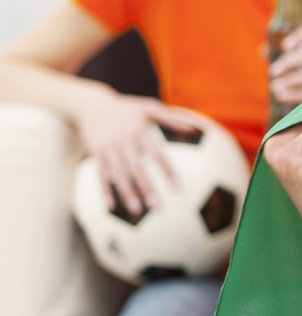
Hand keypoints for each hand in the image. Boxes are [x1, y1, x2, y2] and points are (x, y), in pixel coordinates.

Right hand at [75, 90, 202, 216]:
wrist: (92, 103)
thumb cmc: (127, 108)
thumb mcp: (149, 107)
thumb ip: (172, 118)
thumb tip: (196, 127)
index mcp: (140, 132)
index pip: (157, 155)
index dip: (167, 171)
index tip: (178, 188)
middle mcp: (125, 141)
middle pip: (137, 168)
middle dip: (146, 187)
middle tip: (157, 208)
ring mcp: (109, 148)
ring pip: (119, 174)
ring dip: (127, 193)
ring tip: (137, 212)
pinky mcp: (96, 152)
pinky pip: (101, 173)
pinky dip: (105, 189)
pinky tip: (111, 206)